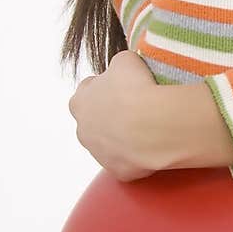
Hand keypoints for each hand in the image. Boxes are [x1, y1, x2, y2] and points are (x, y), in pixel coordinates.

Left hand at [68, 49, 161, 181]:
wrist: (152, 125)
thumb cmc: (136, 89)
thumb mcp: (125, 60)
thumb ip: (117, 65)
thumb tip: (121, 69)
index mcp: (79, 102)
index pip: (87, 91)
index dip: (106, 88)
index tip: (122, 87)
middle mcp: (83, 130)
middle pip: (95, 121)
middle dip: (111, 115)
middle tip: (134, 108)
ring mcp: (99, 153)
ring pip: (109, 144)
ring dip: (123, 137)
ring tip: (146, 127)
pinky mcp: (118, 170)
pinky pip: (128, 162)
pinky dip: (138, 156)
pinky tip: (152, 145)